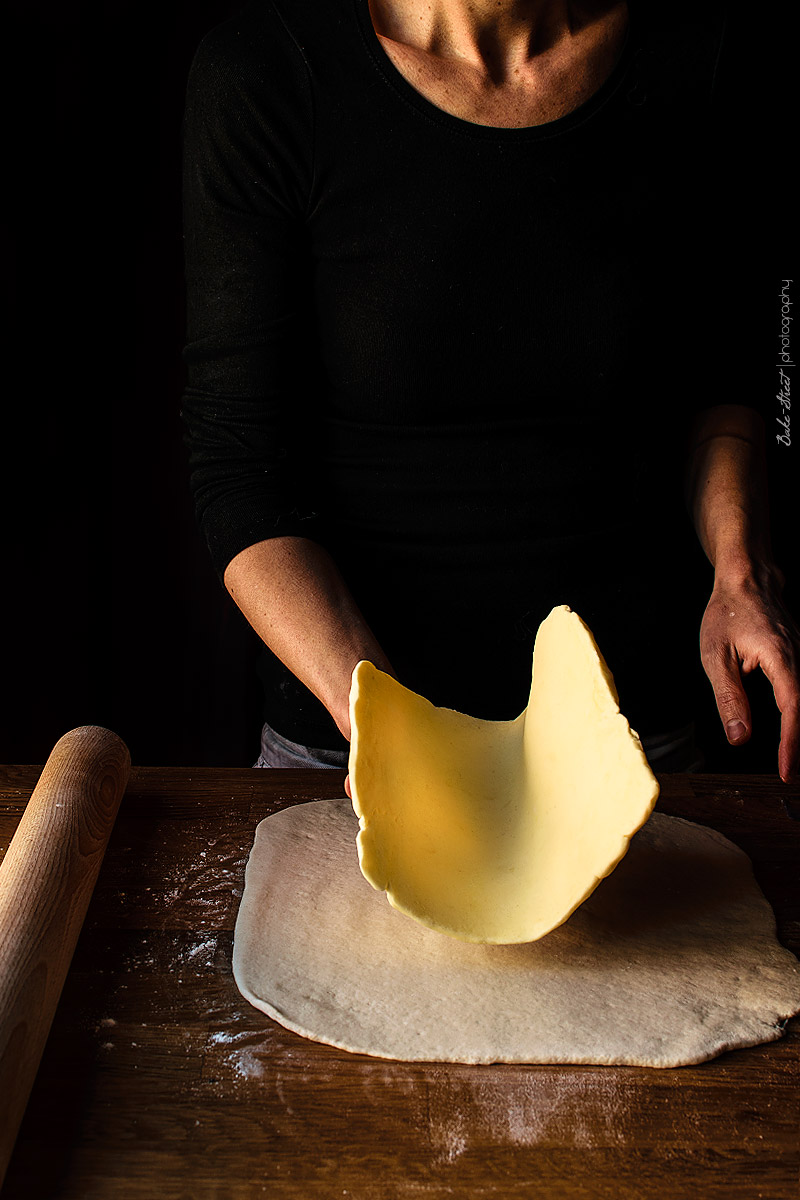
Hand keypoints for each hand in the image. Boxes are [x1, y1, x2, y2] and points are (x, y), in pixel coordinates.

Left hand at [700, 568, 799, 781]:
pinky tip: (786, 726)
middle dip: (796, 744)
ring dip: (795, 728)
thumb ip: (729, 697)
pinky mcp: (795, 654)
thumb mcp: (716, 656)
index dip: (790, 745)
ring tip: (787, 758)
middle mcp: (797, 658)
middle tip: (789, 774)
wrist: (746, 577)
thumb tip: (740, 737)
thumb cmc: (727, 612)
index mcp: (780, 659)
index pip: (791, 711)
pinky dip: (793, 710)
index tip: (788, 772)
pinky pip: (797, 687)